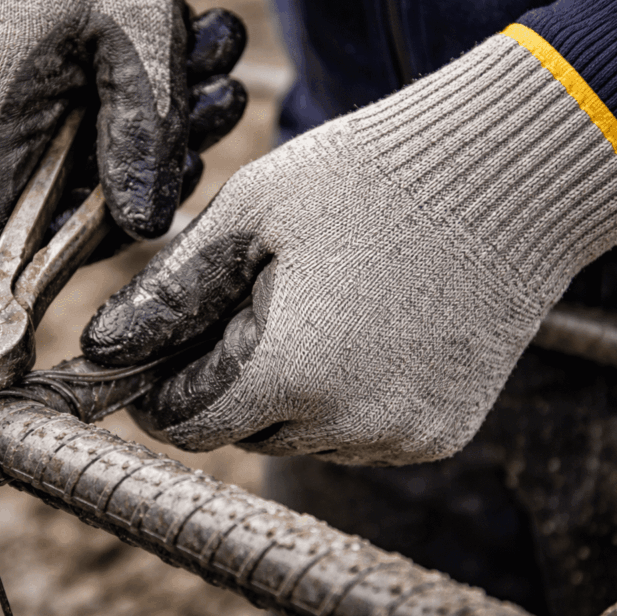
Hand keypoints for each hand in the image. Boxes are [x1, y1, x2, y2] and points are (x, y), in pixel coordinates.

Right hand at [0, 0, 245, 270]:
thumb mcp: (139, 37)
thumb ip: (144, 139)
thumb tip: (141, 227)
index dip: (60, 243)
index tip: (124, 204)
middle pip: (13, 210)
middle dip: (109, 180)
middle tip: (194, 120)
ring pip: (8, 174)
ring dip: (98, 143)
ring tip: (179, 76)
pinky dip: (59, 120)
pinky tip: (111, 73)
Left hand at [82, 34, 616, 465]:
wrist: (511, 179)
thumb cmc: (372, 179)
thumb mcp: (252, 215)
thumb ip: (172, 291)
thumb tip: (105, 349)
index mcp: (288, 371)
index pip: (188, 425)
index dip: (161, 397)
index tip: (156, 366)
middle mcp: (347, 423)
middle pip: (246, 431)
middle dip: (229, 381)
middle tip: (251, 308)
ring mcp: (402, 436)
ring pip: (305, 436)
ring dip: (291, 394)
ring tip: (318, 310)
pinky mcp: (443, 434)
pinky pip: (362, 434)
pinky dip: (347, 399)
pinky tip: (365, 334)